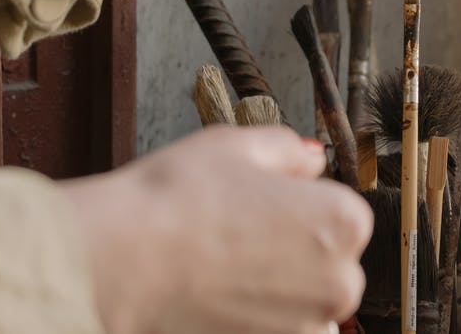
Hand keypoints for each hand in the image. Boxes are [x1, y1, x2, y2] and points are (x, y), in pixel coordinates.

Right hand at [63, 126, 371, 333]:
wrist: (116, 263)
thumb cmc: (174, 203)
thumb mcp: (237, 145)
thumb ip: (289, 150)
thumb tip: (312, 161)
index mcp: (344, 222)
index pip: (339, 212)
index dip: (297, 205)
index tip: (260, 207)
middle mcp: (340, 281)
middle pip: (330, 261)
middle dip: (293, 251)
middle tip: (237, 236)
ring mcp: (309, 326)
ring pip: (305, 301)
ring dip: (276, 289)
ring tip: (224, 268)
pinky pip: (280, 328)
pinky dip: (257, 317)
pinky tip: (221, 296)